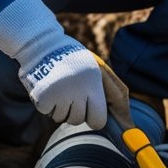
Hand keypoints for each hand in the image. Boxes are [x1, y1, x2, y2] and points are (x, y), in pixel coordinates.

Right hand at [0, 0, 106, 129]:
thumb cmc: (72, 60)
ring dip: (58, 107)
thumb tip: (125, 123)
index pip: (98, 121)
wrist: (42, 45)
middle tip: (68, 91)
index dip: (92, 117)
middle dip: (73, 111)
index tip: (87, 109)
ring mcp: (60, 94)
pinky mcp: (43, 97)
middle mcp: (79, 91)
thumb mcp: (95, 69)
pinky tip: (47, 87)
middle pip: (78, 120)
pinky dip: (45, 103)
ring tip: (57, 86)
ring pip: (61, 117)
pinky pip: (47, 112)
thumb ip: (109, 92)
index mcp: (94, 84)